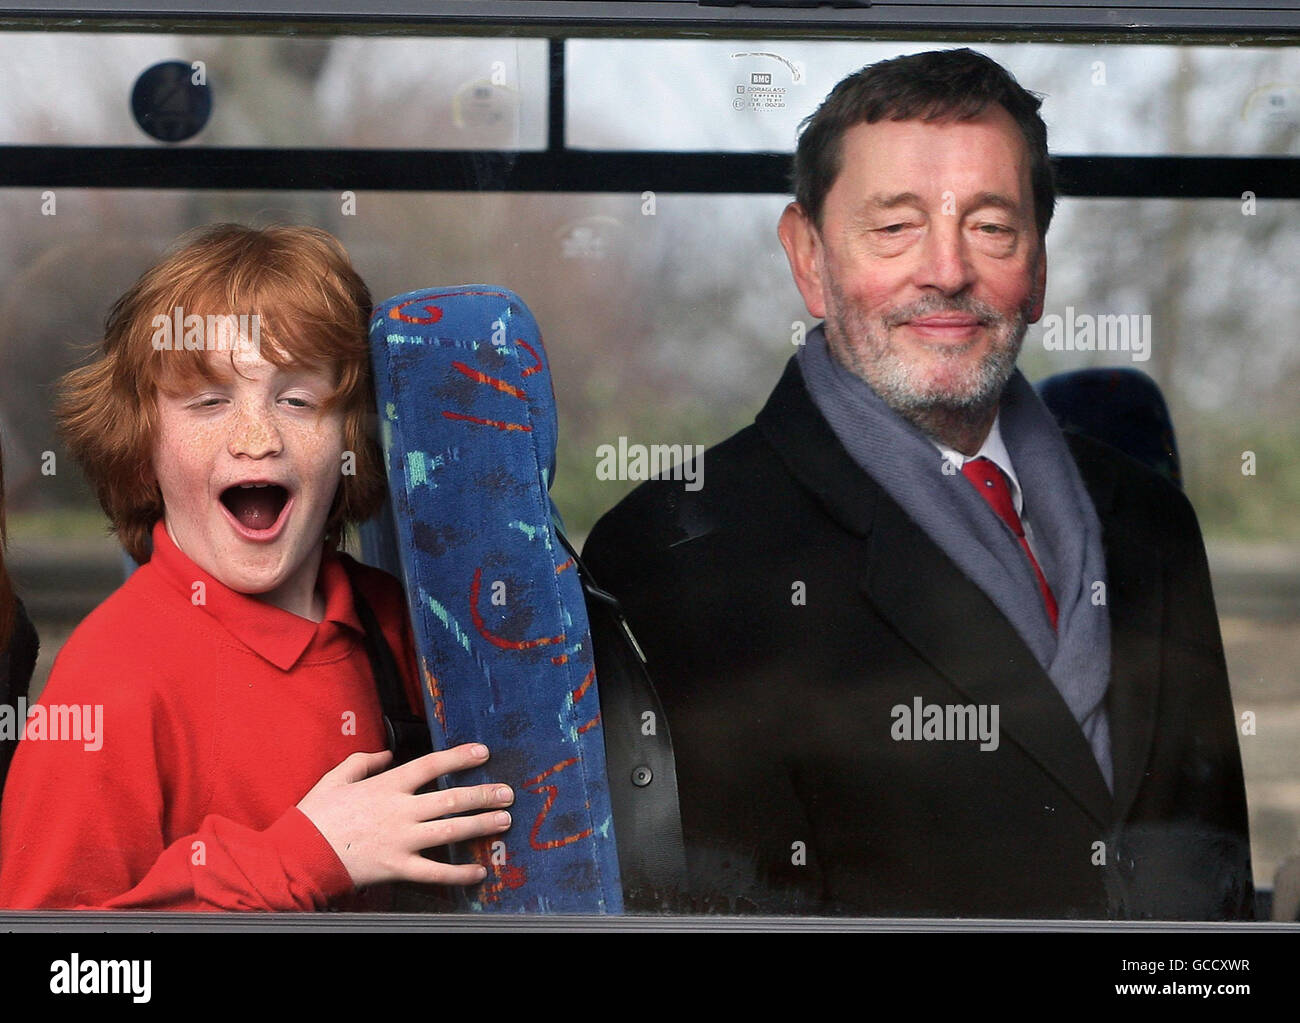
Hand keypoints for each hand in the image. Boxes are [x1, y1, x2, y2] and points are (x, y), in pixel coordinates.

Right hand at [297, 742, 512, 888]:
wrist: (299, 855)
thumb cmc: (315, 816)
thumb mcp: (336, 778)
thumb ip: (362, 762)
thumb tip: (385, 754)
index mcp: (386, 785)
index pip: (431, 765)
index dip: (459, 757)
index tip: (483, 753)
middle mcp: (400, 810)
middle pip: (451, 798)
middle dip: (484, 795)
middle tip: (508, 793)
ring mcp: (401, 840)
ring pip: (450, 830)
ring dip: (481, 826)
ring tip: (504, 821)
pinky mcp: (397, 868)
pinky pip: (435, 872)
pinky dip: (459, 872)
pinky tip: (479, 871)